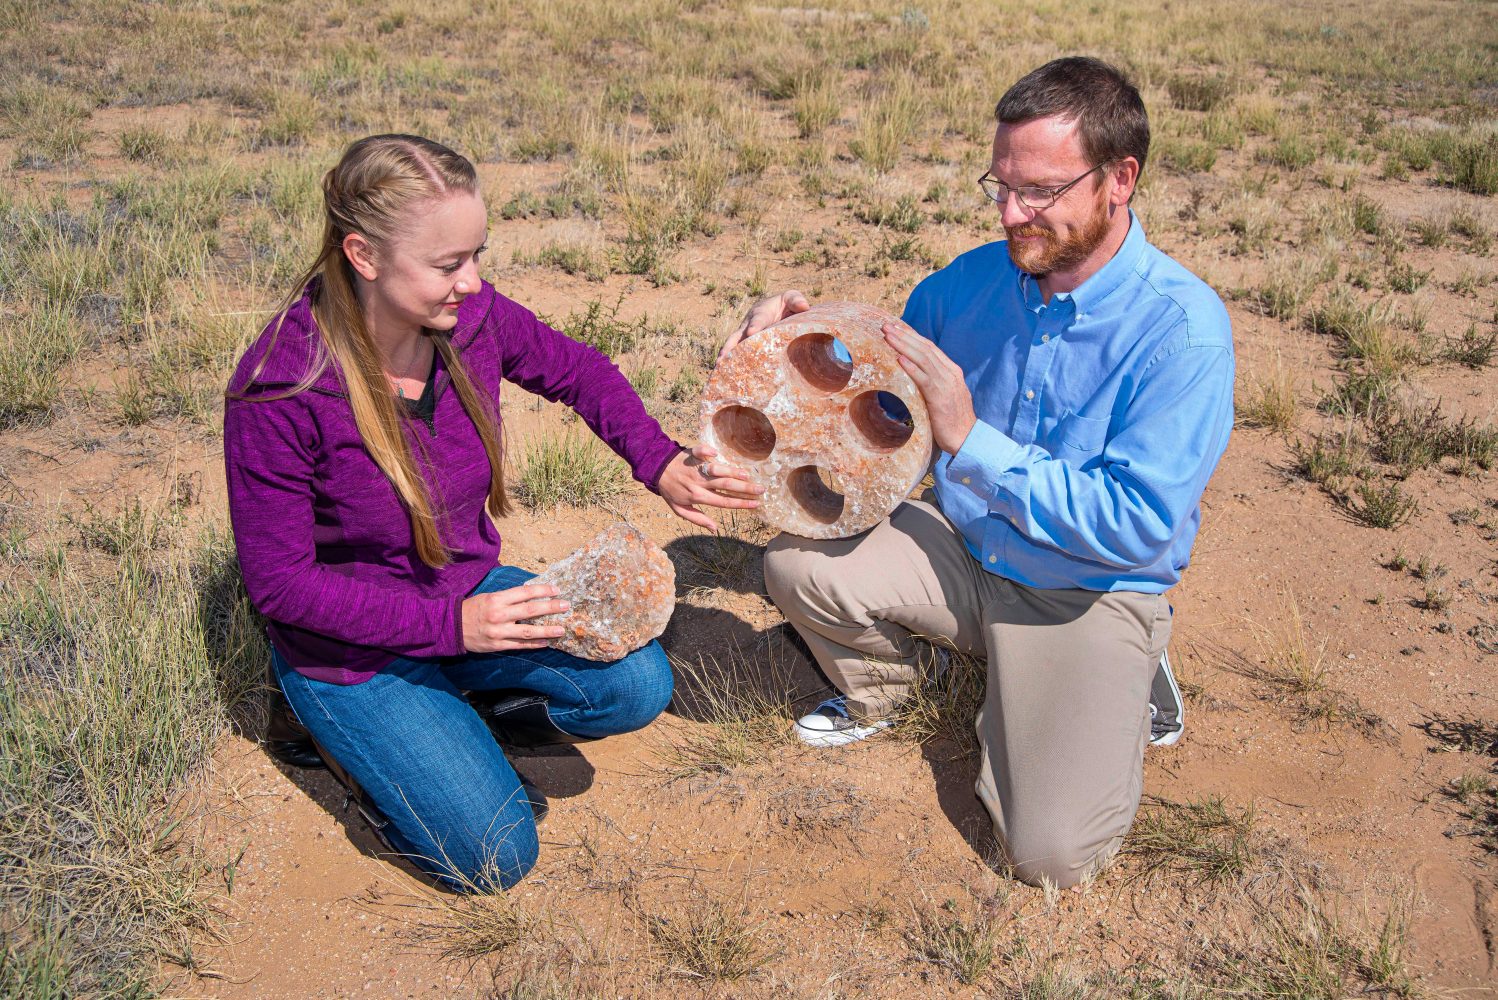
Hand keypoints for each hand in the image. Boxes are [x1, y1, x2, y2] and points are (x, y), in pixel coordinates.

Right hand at [461, 583, 569, 652]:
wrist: (453, 627)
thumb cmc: (473, 609)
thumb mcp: (489, 596)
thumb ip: (509, 596)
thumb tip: (531, 593)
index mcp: (497, 599)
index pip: (525, 593)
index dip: (542, 591)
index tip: (557, 590)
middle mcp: (499, 614)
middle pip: (530, 610)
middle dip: (550, 607)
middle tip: (566, 606)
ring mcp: (499, 631)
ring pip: (528, 631)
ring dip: (547, 630)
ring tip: (561, 629)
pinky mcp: (497, 645)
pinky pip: (520, 645)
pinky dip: (534, 644)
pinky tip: (547, 642)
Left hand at [656, 444, 762, 531]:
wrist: (655, 470)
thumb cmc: (669, 490)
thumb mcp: (680, 509)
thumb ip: (697, 518)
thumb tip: (715, 529)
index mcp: (698, 496)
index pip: (724, 502)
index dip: (741, 504)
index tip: (756, 504)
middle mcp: (698, 482)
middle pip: (725, 486)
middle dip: (745, 489)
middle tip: (761, 489)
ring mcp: (695, 468)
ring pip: (717, 470)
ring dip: (732, 472)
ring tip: (747, 475)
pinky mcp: (691, 454)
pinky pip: (700, 451)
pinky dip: (707, 451)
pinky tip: (717, 453)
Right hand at [717, 289, 810, 363]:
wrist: (776, 308)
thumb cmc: (785, 303)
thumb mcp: (791, 298)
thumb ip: (796, 300)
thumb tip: (804, 306)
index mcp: (761, 312)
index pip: (758, 319)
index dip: (755, 325)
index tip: (752, 332)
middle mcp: (749, 325)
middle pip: (738, 335)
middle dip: (731, 345)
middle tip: (724, 356)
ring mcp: (745, 336)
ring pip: (734, 346)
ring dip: (726, 357)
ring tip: (719, 368)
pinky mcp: (746, 345)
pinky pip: (737, 354)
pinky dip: (732, 363)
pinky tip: (726, 375)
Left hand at [882, 322, 976, 455]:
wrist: (967, 437)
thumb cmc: (952, 419)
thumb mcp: (945, 394)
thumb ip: (933, 382)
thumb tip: (913, 374)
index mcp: (951, 370)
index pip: (929, 348)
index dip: (912, 336)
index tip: (896, 328)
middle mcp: (950, 373)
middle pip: (925, 348)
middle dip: (904, 335)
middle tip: (886, 326)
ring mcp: (946, 383)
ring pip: (923, 358)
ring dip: (903, 345)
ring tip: (888, 335)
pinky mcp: (940, 397)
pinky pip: (924, 378)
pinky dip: (911, 367)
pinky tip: (899, 358)